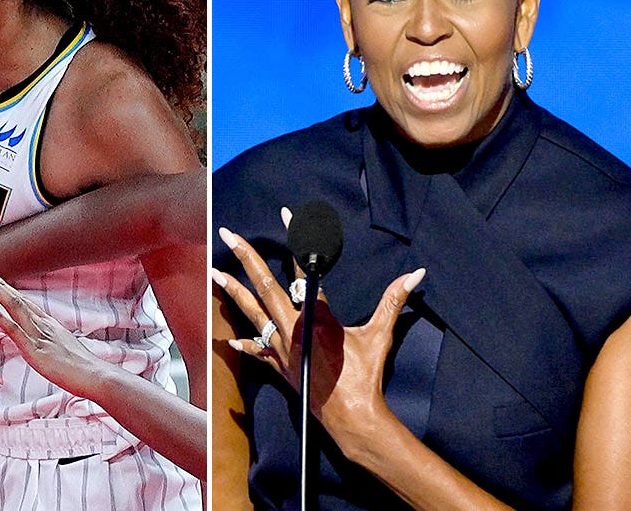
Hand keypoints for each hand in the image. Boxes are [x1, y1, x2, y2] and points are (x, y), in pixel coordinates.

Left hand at [0, 261, 102, 397]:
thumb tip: (36, 337)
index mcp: (46, 322)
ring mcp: (38, 334)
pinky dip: (1, 317)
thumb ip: (47, 339)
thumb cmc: (79, 367)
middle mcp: (41, 323)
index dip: (2, 286)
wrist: (95, 376)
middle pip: (13, 296)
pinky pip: (15, 331)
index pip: (20, 299)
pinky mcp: (35, 349)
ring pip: (13, 306)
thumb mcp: (60, 348)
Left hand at [212, 215, 424, 451]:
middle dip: (245, 257)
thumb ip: (393, 300)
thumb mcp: (380, 334)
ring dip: (232, 291)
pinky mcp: (279, 366)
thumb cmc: (365, 375)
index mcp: (315, 316)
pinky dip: (245, 345)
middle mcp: (292, 328)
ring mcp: (281, 347)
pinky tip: (229, 340)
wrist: (352, 416)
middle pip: (264, 285)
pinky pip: (257, 352)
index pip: (305, 268)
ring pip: (251, 313)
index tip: (288, 214)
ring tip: (215, 272)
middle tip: (228, 234)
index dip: (298, 238)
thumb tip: (416, 274)